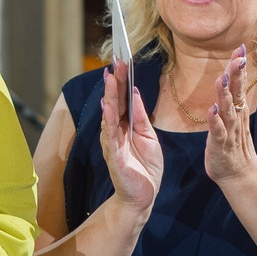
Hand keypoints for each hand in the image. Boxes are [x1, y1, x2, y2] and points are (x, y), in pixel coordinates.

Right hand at [99, 61, 162, 214]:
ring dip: (109, 96)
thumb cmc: (145, 167)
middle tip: (116, 60)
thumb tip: (134, 92)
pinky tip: (108, 107)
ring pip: (109, 115)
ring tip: (110, 77)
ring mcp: (113, 143)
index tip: (122, 59)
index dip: (122, 79)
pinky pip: (110, 136)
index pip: (122, 98)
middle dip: (114, 81)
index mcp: (125, 125)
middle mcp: (115, 131)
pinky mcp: (114, 157)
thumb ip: (140, 116)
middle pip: (114, 102)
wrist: (143, 196)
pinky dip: (108, 121)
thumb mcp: (148, 136)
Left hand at [203, 46, 256, 185]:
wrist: (238, 173)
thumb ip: (231, 96)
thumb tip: (229, 74)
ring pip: (228, 110)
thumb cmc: (232, 142)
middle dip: (236, 74)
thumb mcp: (232, 116)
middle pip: (236, 92)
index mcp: (237, 109)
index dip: (239, 66)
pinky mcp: (221, 145)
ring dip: (224, 95)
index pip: (238, 84)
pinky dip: (215, 121)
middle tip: (238, 57)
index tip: (241, 47)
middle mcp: (235, 117)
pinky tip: (212, 110)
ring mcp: (229, 131)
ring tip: (221, 79)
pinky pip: (218, 132)